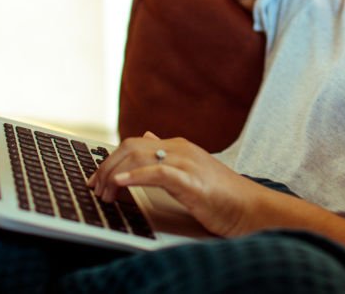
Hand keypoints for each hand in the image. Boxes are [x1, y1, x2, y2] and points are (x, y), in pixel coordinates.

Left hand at [86, 132, 267, 236]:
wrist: (250, 207)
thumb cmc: (222, 195)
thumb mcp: (191, 169)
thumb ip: (168, 154)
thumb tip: (148, 137)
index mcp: (178, 146)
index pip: (134, 144)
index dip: (110, 161)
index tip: (97, 180)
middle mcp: (179, 148)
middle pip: (130, 147)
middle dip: (106, 167)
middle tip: (94, 188)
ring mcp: (185, 162)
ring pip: (138, 155)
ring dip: (114, 175)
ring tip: (104, 192)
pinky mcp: (190, 180)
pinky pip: (157, 172)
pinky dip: (134, 177)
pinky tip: (120, 185)